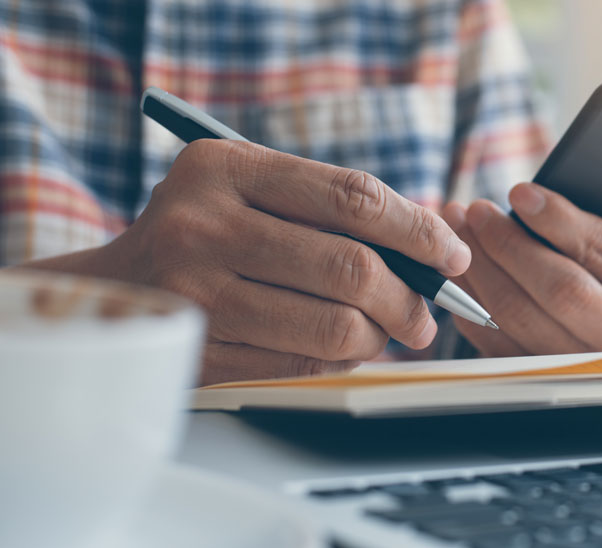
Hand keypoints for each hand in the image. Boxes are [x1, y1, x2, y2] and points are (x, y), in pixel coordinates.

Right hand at [29, 140, 469, 383]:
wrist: (115, 290)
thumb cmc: (205, 233)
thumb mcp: (247, 190)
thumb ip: (326, 207)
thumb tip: (429, 247)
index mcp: (223, 167)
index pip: (351, 196)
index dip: (418, 229)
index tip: (452, 255)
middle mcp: (203, 224)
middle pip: (351, 267)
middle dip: (409, 298)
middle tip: (426, 315)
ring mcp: (196, 292)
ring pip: (334, 327)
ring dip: (378, 338)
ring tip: (387, 334)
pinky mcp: (199, 351)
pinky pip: (302, 366)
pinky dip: (340, 362)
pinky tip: (343, 351)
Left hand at [440, 156, 601, 355]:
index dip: (559, 221)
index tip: (521, 193)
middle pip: (559, 289)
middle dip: (510, 244)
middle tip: (478, 209)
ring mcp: (581, 364)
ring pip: (519, 316)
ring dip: (481, 268)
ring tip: (461, 227)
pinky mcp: (541, 376)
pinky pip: (494, 340)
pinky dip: (469, 301)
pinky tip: (458, 266)